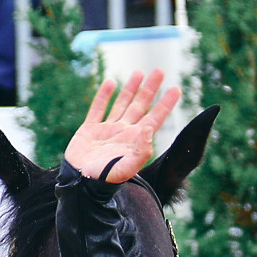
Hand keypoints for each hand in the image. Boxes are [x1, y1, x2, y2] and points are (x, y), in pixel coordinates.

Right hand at [62, 71, 182, 184]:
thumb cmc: (105, 179)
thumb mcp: (126, 168)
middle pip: (140, 106)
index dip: (165, 104)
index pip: (154, 118)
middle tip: (159, 71)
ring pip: (121, 104)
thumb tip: (149, 128)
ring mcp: (107, 130)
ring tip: (139, 73)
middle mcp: (123, 133)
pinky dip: (103, 96)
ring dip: (130, 89)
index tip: (176, 88)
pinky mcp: (89, 130)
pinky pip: (97, 109)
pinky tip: (110, 83)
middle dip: (150, 89)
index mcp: (134, 141)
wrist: (80, 185)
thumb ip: (140, 151)